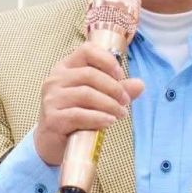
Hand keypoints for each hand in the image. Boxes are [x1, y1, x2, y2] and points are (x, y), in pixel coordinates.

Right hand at [33, 43, 144, 164]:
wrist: (51, 142)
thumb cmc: (74, 116)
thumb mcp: (96, 99)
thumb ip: (116, 90)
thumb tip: (140, 84)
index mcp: (65, 68)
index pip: (86, 50)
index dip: (107, 60)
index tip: (120, 75)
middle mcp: (55, 79)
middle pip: (89, 74)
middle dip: (114, 88)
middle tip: (125, 101)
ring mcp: (51, 99)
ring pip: (86, 94)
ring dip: (109, 104)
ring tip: (121, 114)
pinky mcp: (52, 118)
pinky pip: (79, 115)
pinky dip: (98, 118)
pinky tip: (109, 121)